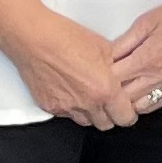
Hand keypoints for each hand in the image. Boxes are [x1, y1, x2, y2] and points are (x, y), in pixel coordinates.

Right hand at [10, 8, 141, 128]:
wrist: (32, 38)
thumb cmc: (66, 38)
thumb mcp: (105, 49)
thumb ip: (117, 69)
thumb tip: (122, 76)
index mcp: (105, 90)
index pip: (125, 118)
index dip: (129, 114)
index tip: (127, 109)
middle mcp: (86, 104)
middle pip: (106, 124)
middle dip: (111, 116)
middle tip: (109, 103)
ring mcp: (65, 107)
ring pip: (85, 121)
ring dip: (91, 114)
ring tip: (89, 96)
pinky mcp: (48, 106)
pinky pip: (66, 115)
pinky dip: (71, 108)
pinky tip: (70, 92)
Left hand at [110, 0, 161, 116]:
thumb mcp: (146, 22)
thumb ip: (125, 42)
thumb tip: (107, 56)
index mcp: (147, 59)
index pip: (114, 79)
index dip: (99, 78)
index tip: (92, 75)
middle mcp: (160, 75)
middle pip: (125, 98)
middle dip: (110, 95)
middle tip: (99, 89)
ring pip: (142, 106)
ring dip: (127, 103)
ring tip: (117, 96)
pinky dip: (147, 105)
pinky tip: (139, 99)